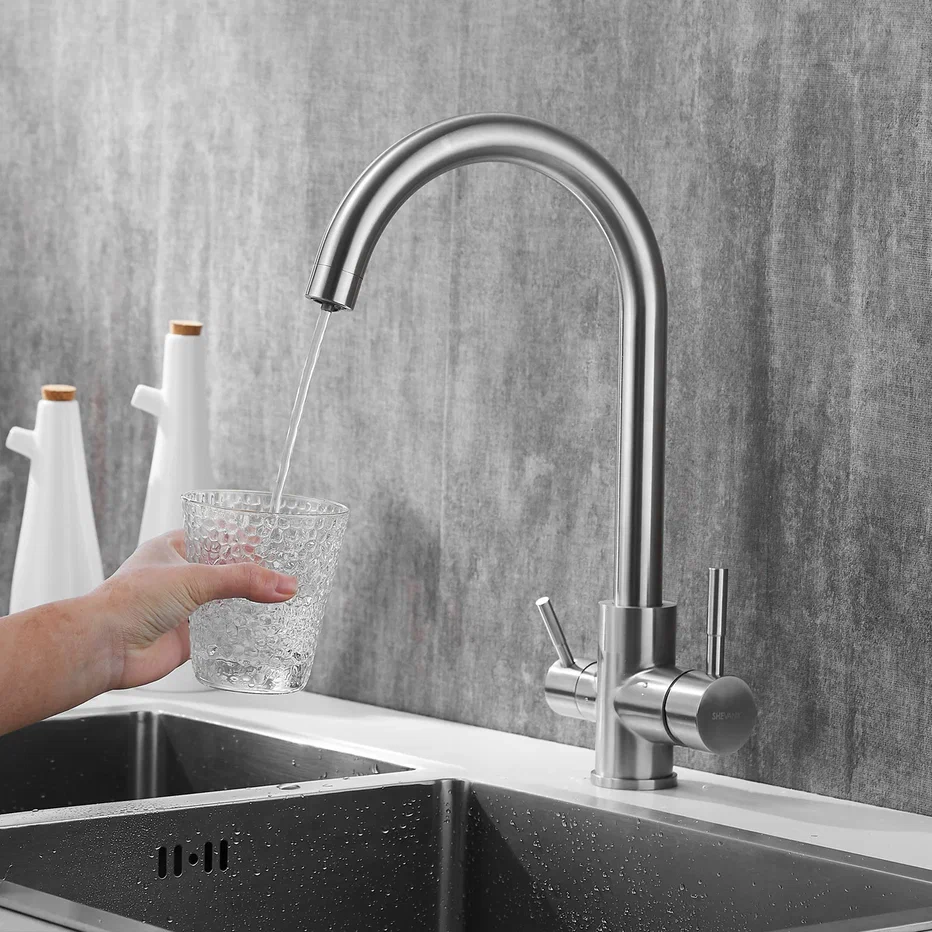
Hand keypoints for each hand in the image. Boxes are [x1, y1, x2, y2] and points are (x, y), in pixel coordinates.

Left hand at [93, 530, 297, 688]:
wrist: (105, 647)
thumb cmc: (128, 602)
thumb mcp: (195, 578)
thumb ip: (242, 580)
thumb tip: (283, 584)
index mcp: (172, 549)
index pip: (214, 536)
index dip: (241, 538)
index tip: (269, 542)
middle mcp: (178, 577)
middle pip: (223, 570)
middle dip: (249, 573)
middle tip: (280, 571)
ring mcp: (183, 607)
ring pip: (223, 601)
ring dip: (245, 602)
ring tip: (278, 597)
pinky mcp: (188, 636)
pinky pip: (220, 631)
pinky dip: (238, 630)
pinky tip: (258, 628)